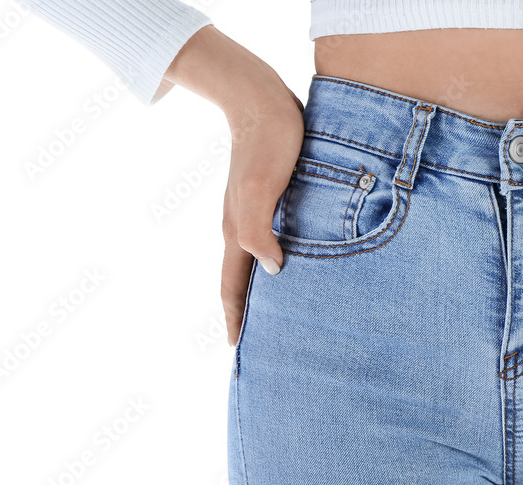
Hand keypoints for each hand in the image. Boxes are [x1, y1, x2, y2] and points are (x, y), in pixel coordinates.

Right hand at [161, 25, 304, 345]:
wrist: (262, 97)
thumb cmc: (269, 142)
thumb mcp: (262, 187)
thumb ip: (259, 230)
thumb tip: (271, 271)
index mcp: (237, 231)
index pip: (233, 286)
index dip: (235, 318)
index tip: (237, 349)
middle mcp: (242, 227)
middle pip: (240, 281)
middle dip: (245, 313)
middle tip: (256, 344)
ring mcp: (254, 214)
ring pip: (254, 263)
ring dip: (260, 292)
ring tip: (274, 316)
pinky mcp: (270, 200)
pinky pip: (269, 242)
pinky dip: (274, 264)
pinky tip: (289, 268)